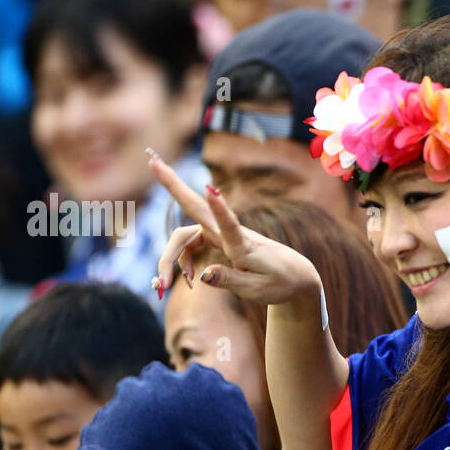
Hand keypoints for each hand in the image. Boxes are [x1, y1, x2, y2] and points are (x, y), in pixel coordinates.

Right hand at [149, 154, 322, 304]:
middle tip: (152, 159)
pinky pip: (191, 244)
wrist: (297, 276)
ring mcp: (223, 234)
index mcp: (243, 246)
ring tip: (162, 286)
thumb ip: (229, 281)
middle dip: (173, 185)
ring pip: (185, 235)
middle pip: (196, 207)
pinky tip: (185, 279)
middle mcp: (230, 234)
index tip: (210, 189)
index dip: (219, 208)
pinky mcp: (221, 239)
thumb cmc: (280, 283)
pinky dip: (182, 261)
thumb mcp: (257, 290)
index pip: (229, 224)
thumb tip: (203, 276)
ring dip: (170, 257)